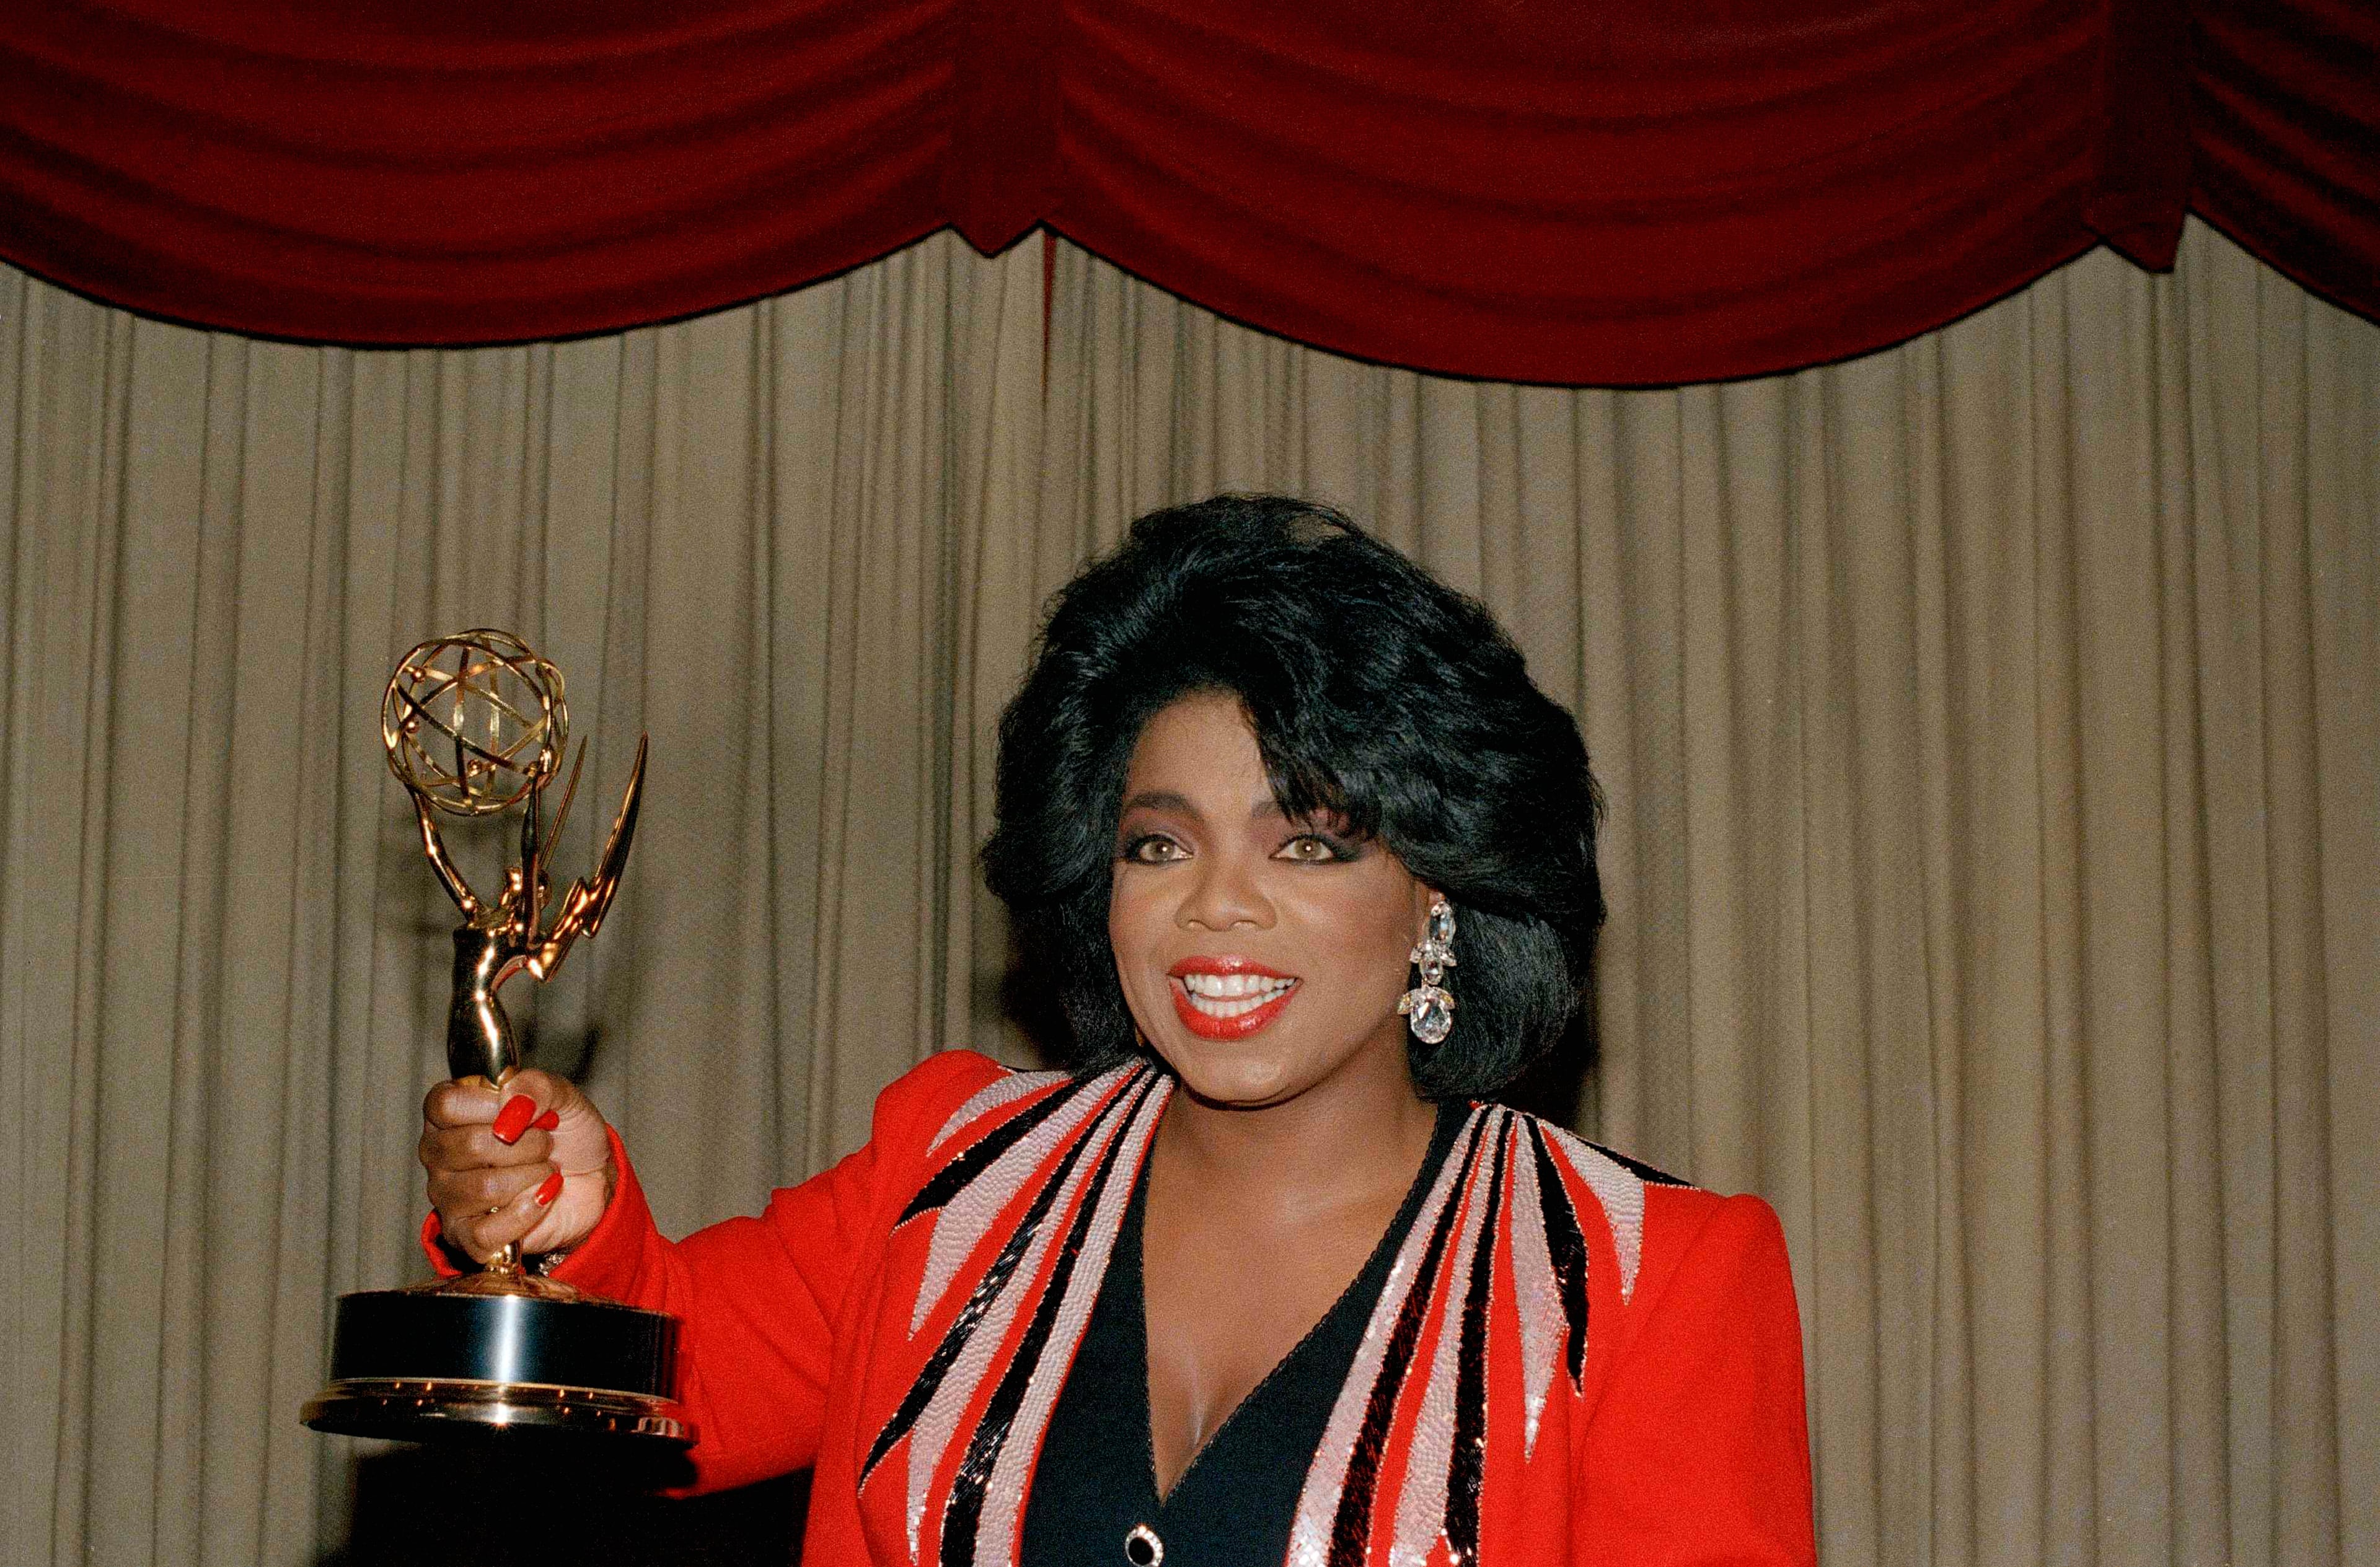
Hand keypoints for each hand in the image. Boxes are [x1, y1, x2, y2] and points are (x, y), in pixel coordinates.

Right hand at [419, 1069, 614, 1263]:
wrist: (592, 1181)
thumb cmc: (566, 1136)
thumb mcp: (562, 1096)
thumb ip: (536, 1086)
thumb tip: (511, 1102)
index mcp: (450, 1114)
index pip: (445, 1104)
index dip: (491, 1105)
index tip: (524, 1110)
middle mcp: (439, 1155)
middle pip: (469, 1145)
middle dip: (527, 1143)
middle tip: (546, 1144)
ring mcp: (449, 1198)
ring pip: (484, 1188)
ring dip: (533, 1175)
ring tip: (546, 1169)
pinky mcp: (466, 1237)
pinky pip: (488, 1231)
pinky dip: (529, 1210)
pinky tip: (543, 1197)